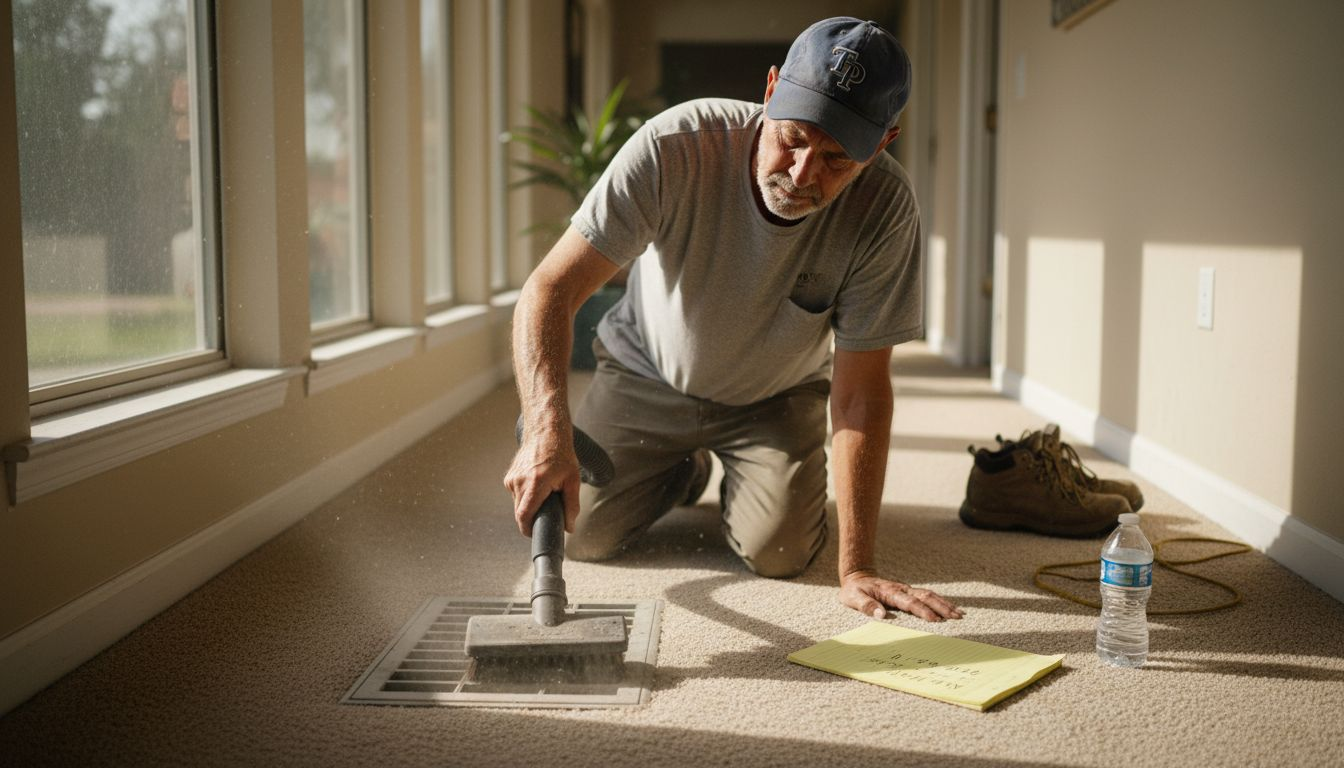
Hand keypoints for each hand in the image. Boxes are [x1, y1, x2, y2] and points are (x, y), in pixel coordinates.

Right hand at [503, 427, 580, 536]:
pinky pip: (516, 495)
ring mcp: (512, 479)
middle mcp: (519, 482)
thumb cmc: (561, 454)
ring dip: (530, 505)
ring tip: (545, 492)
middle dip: (533, 517)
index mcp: (535, 483)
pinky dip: (527, 496)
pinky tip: (537, 484)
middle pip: (520, 513)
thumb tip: (569, 527)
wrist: (546, 432)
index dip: (528, 530)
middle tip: (548, 511)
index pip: (524, 516)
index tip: (535, 534)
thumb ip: (572, 505)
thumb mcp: (573, 480)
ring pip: (518, 504)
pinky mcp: (509, 477)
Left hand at [839, 570, 963, 622]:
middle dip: (942, 607)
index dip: (923, 611)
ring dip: (945, 603)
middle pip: (926, 597)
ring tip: (960, 614)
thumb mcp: (854, 598)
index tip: (935, 620)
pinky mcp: (909, 592)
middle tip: (957, 617)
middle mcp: (902, 589)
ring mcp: (907, 589)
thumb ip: (866, 606)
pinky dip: (940, 601)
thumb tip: (881, 616)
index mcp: (890, 592)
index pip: (910, 602)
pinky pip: (927, 595)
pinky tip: (950, 608)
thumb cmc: (854, 591)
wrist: (857, 577)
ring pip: (930, 595)